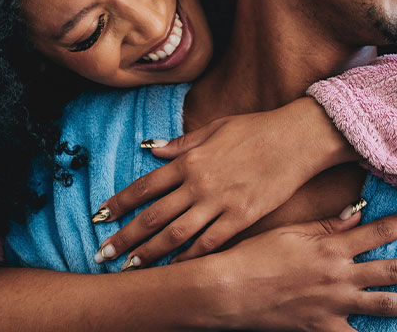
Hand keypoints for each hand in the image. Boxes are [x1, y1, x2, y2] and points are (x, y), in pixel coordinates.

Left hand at [91, 97, 359, 266]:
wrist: (297, 138)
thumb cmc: (257, 129)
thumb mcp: (215, 128)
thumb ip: (182, 143)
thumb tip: (151, 149)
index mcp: (189, 160)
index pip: (144, 186)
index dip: (118, 204)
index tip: (99, 218)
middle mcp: (198, 184)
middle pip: (153, 216)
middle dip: (125, 237)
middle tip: (103, 254)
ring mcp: (220, 203)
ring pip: (176, 235)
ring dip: (150, 253)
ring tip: (131, 267)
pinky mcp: (242, 217)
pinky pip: (210, 243)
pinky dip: (190, 258)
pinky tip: (176, 269)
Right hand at [195, 208, 396, 330]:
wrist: (226, 289)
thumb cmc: (253, 255)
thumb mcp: (292, 231)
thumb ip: (329, 222)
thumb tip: (362, 210)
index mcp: (332, 246)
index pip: (381, 230)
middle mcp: (339, 275)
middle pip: (395, 270)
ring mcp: (334, 305)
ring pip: (387, 305)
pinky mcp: (321, 329)